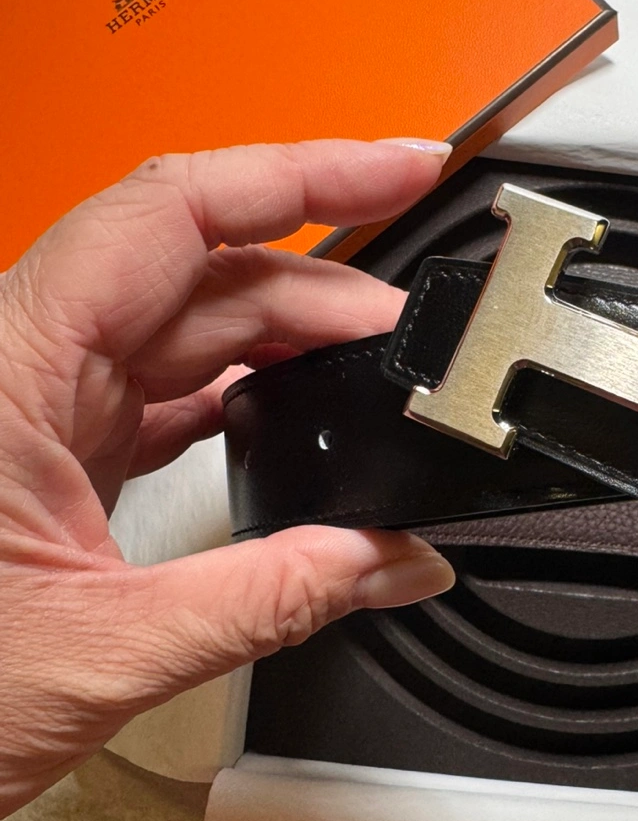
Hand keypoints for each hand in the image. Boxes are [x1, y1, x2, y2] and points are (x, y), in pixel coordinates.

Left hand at [0, 139, 456, 817]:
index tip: (401, 168)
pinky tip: (304, 412)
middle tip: (413, 336)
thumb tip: (391, 561)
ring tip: (375, 371)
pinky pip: (171, 386)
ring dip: (294, 338)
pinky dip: (250, 391)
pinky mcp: (57, 446)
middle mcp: (23, 363)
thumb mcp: (103, 652)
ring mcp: (41, 402)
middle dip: (325, 286)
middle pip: (202, 270)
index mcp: (13, 368)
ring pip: (192, 325)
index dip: (303, 174)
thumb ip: (271, 601)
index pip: (175, 213)